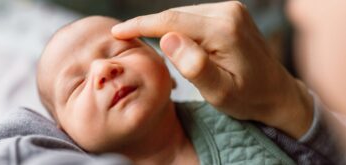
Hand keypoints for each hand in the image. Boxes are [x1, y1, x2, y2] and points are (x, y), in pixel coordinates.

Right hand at [112, 1, 312, 138]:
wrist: (276, 92)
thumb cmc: (248, 97)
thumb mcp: (220, 92)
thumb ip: (195, 66)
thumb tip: (167, 39)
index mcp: (224, 30)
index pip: (172, 21)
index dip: (141, 25)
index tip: (118, 32)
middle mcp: (228, 12)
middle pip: (176, 15)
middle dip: (150, 26)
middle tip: (126, 39)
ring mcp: (231, 9)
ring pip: (184, 15)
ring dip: (165, 28)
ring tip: (150, 44)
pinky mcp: (230, 13)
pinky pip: (195, 17)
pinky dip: (180, 28)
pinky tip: (175, 41)